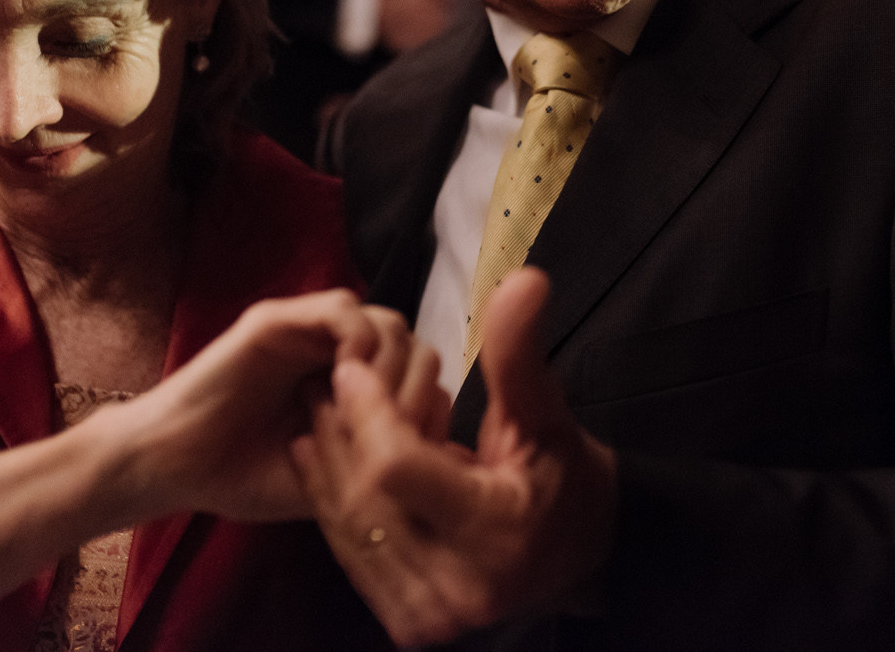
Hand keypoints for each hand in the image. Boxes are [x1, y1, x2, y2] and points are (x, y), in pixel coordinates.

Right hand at [85, 290, 447, 524]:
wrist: (170, 467)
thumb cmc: (243, 477)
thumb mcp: (328, 478)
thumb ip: (377, 457)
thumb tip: (445, 464)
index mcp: (348, 383)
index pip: (417, 373)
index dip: (426, 408)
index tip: (416, 452)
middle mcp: (333, 349)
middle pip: (412, 343)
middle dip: (415, 389)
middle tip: (398, 433)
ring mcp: (306, 330)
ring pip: (386, 322)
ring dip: (392, 367)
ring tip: (372, 412)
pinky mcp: (277, 320)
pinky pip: (341, 309)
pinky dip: (358, 341)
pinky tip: (346, 383)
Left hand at [293, 268, 617, 647]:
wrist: (579, 559)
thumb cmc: (565, 479)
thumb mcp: (547, 414)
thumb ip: (520, 354)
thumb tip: (523, 279)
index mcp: (497, 534)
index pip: (399, 468)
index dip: (369, 413)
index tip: (355, 368)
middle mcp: (459, 587)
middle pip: (366, 497)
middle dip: (340, 433)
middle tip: (324, 381)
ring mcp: (429, 616)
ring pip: (350, 528)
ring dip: (327, 466)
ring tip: (315, 410)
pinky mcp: (408, 625)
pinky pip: (352, 555)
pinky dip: (332, 503)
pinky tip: (318, 457)